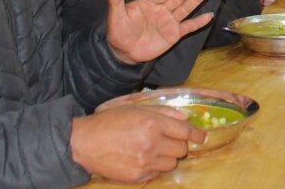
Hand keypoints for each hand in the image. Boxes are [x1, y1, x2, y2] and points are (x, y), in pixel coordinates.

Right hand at [70, 105, 204, 182]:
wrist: (84, 143)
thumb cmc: (110, 121)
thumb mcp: (136, 108)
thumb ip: (164, 112)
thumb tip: (186, 118)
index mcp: (152, 123)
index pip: (185, 131)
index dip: (196, 134)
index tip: (200, 136)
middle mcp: (151, 143)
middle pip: (182, 149)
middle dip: (179, 144)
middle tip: (169, 141)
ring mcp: (145, 161)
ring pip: (172, 163)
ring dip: (168, 156)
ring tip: (153, 150)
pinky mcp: (138, 176)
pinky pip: (157, 172)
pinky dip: (155, 166)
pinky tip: (142, 158)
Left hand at [106, 0, 212, 64]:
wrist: (123, 53)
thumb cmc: (118, 32)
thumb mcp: (116, 15)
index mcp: (150, 2)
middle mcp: (162, 9)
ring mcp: (169, 22)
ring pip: (186, 8)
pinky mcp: (174, 35)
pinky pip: (188, 27)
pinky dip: (198, 22)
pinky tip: (209, 15)